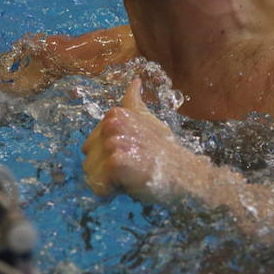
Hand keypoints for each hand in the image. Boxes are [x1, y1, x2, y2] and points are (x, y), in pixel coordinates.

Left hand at [82, 78, 194, 202]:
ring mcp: (113, 142)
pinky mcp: (116, 162)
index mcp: (114, 114)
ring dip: (108, 183)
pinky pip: (99, 185)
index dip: (107, 158)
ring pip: (90, 174)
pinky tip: (130, 184)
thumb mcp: (149, 121)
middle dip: (104, 171)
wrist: (186, 174)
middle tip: (131, 168)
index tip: (130, 156)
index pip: (89, 146)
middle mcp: (111, 124)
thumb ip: (134, 102)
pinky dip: (111, 193)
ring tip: (131, 176)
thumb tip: (135, 81)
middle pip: (87, 159)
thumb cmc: (165, 151)